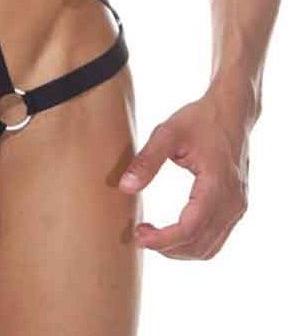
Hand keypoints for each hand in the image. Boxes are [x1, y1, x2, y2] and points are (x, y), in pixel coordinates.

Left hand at [118, 90, 249, 258]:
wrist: (232, 111)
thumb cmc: (200, 119)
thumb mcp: (168, 133)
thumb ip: (147, 161)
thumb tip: (124, 188)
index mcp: (216, 185)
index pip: (190, 228)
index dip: (163, 240)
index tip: (138, 235)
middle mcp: (232, 202)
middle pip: (200, 244)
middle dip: (168, 248)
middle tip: (140, 235)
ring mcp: (238, 206)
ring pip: (210, 247)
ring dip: (181, 250)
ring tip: (153, 237)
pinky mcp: (236, 206)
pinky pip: (217, 237)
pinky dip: (194, 243)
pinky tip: (174, 233)